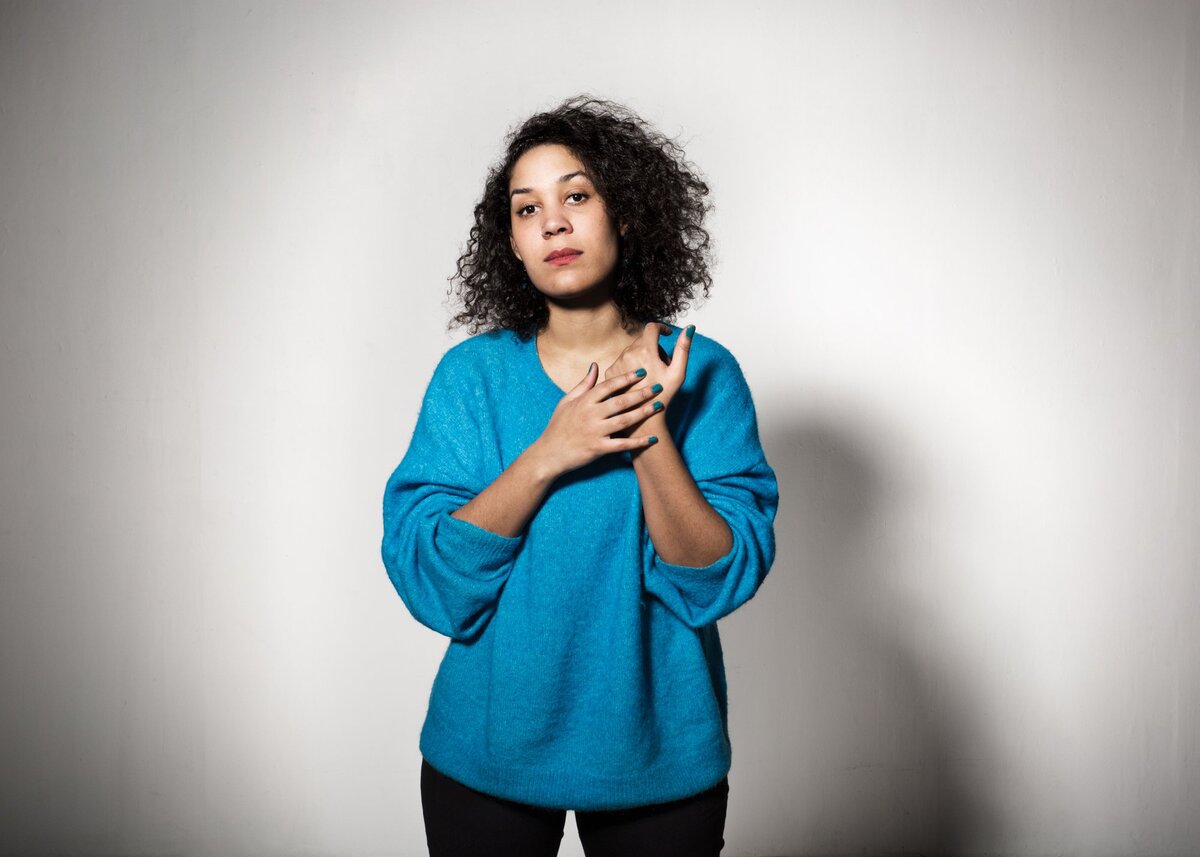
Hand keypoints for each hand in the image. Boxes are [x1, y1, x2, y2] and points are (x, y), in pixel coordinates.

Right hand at [531, 363, 666, 478]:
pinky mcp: (598, 449)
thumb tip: (595, 365)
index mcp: (584, 401)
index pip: (608, 386)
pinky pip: (622, 445)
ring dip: (643, 413)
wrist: (549, 454)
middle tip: (658, 387)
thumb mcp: (567, 401)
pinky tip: (652, 439)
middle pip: (620, 402)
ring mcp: (595, 432)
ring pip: (624, 421)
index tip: (642, 372)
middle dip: (641, 394)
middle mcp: (590, 415)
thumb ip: (583, 384)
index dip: (626, 378)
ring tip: (659, 406)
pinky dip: (638, 442)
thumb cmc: (558, 426)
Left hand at [602, 322, 693, 435]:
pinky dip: (630, 366)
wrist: (642, 419)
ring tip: (649, 376)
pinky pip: (622, 361)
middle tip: (662, 365)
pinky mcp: (610, 372)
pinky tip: (637, 381)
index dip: (661, 328)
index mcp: (645, 351)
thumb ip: (684, 347)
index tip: (667, 334)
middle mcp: (627, 354)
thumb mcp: (678, 372)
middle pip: (643, 341)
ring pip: (631, 351)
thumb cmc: (664, 396)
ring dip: (641, 357)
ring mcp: (617, 363)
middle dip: (654, 347)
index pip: (652, 328)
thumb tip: (690, 327)